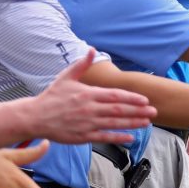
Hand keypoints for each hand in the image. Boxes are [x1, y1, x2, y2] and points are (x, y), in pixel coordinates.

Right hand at [29, 49, 156, 144]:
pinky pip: (104, 137)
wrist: (34, 117)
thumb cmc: (52, 96)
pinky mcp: (82, 136)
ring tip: (147, 122)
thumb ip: (82, 65)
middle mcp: (89, 109)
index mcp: (88, 94)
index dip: (131, 98)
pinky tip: (131, 138)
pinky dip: (118, 138)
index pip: (115, 96)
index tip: (145, 100)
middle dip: (138, 111)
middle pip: (118, 110)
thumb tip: (92, 49)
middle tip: (154, 112)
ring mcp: (87, 123)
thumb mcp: (66, 77)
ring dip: (132, 123)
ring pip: (114, 124)